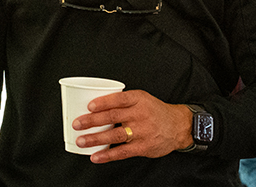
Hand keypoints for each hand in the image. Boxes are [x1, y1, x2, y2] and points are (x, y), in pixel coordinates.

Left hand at [72, 89, 192, 163]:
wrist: (178, 126)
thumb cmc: (155, 111)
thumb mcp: (142, 98)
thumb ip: (122, 101)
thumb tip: (95, 104)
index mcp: (138, 99)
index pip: (118, 99)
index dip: (102, 102)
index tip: (88, 106)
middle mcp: (139, 114)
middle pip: (112, 117)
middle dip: (92, 121)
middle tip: (77, 124)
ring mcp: (141, 132)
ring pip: (114, 135)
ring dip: (95, 138)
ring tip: (81, 141)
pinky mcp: (143, 147)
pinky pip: (122, 152)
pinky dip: (107, 155)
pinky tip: (96, 156)